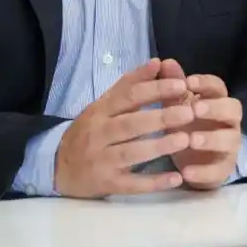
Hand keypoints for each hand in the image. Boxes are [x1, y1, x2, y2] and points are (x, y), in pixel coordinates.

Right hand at [54, 59, 192, 197]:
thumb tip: (158, 62)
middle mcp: (98, 134)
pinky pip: (131, 184)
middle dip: (161, 117)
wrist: (56, 167)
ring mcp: (101, 161)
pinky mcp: (106, 184)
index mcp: (100, 111)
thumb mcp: (104, 104)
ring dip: (159, 147)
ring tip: (185, 140)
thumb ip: (130, 84)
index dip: (155, 90)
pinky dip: (154, 183)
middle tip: (190, 112)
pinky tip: (177, 178)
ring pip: (131, 153)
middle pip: (130, 124)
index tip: (181, 85)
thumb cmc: (89, 131)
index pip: (128, 97)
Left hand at [157, 59, 244, 189]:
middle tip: (195, 109)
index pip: (219, 87)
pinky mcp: (222, 170)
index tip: (188, 82)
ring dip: (212, 138)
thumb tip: (165, 61)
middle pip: (233, 109)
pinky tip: (186, 172)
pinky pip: (218, 170)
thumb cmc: (185, 129)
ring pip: (231, 139)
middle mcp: (228, 123)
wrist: (191, 166)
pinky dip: (203, 171)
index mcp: (217, 103)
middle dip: (215, 108)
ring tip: (191, 140)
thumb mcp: (176, 108)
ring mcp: (229, 147)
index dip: (206, 83)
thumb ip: (172, 86)